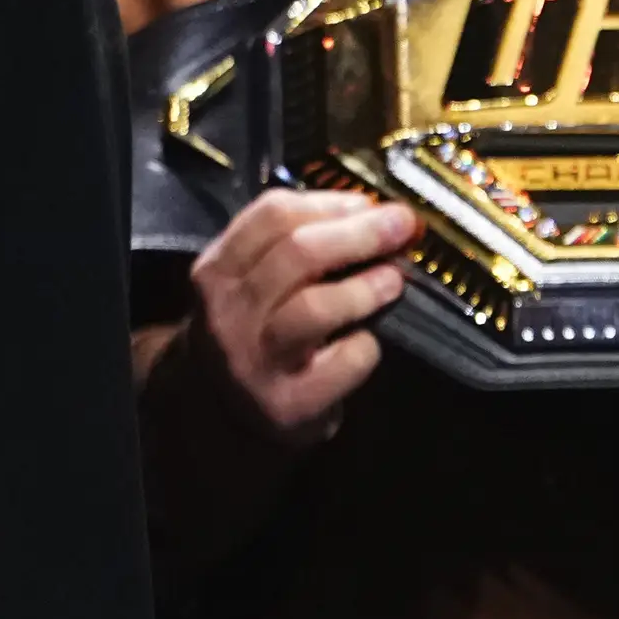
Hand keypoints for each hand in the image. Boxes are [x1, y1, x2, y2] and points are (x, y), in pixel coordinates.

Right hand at [188, 190, 417, 438]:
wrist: (222, 415)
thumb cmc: (253, 331)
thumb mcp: (251, 283)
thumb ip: (293, 246)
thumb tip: (370, 212)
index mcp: (217, 271)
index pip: (272, 215)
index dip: (330, 203)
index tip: (369, 203)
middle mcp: (227, 315)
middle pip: (298, 255)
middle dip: (360, 234)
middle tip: (401, 226)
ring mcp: (255, 362)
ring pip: (315, 308)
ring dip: (364, 287)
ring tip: (393, 280)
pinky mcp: (288, 404)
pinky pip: (342, 361)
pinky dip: (365, 345)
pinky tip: (367, 341)